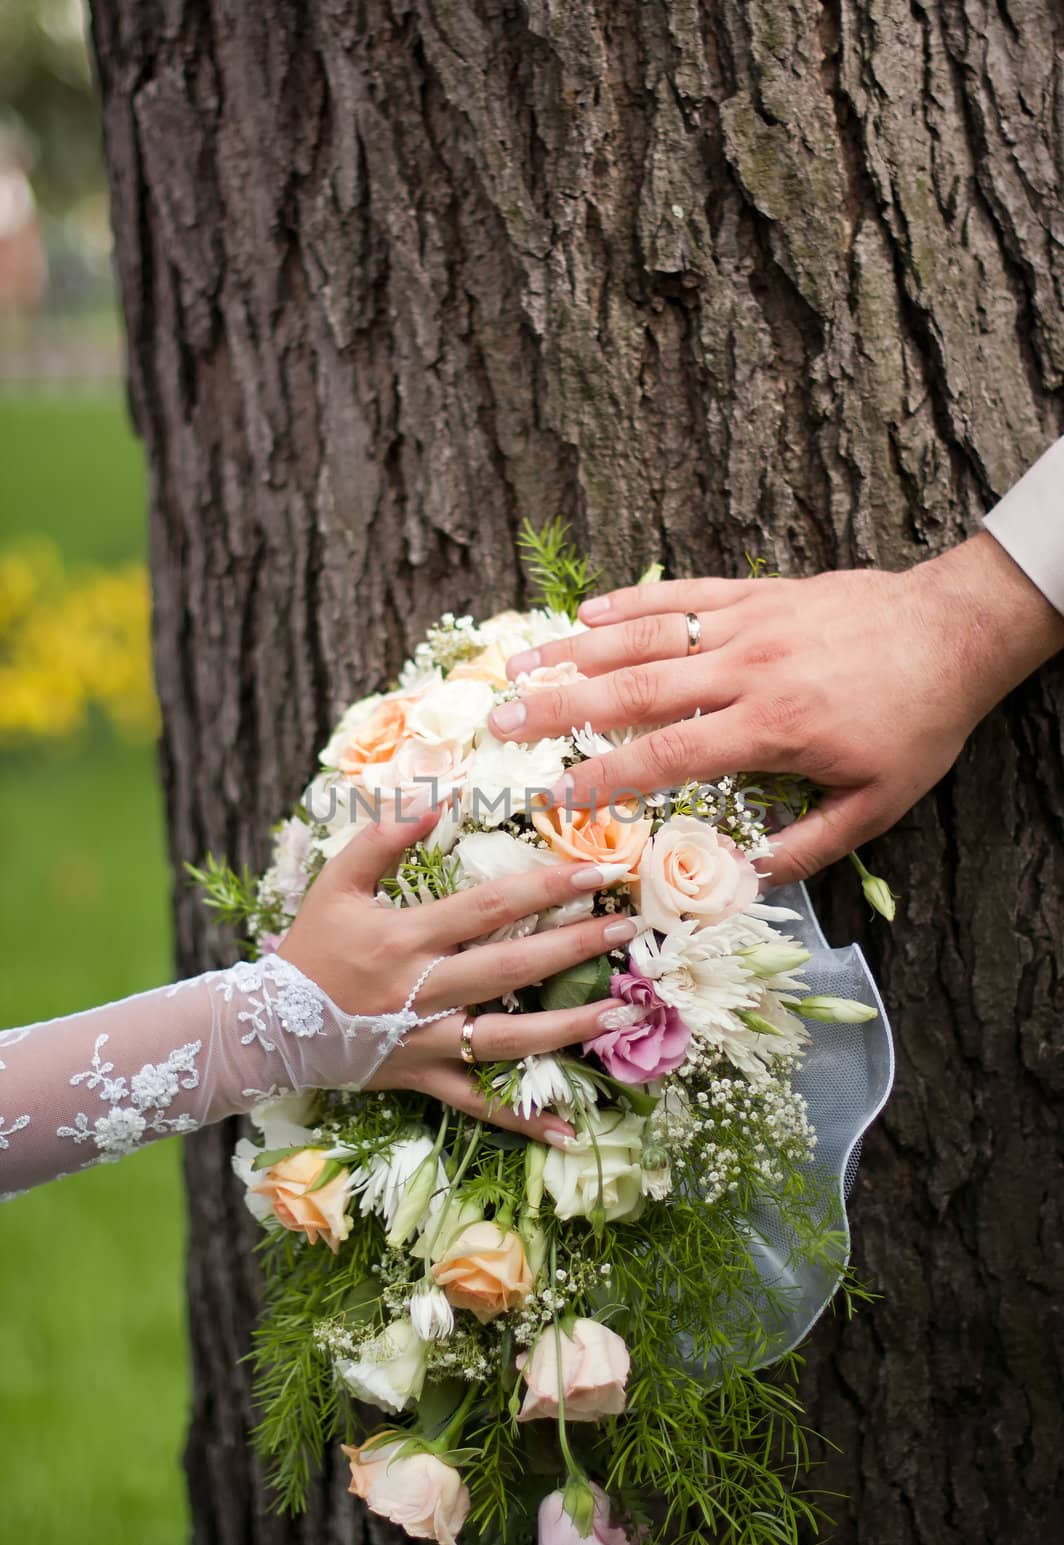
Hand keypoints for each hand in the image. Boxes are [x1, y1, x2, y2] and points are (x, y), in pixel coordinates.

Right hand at [279, 804, 641, 1143]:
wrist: (267, 1027)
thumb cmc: (310, 948)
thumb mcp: (336, 882)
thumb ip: (382, 836)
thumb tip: (437, 797)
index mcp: (404, 938)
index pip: (488, 907)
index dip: (545, 887)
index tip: (595, 873)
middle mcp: (421, 991)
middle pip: (510, 969)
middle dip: (573, 947)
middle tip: (626, 927)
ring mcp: (425, 1041)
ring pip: (506, 1040)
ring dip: (567, 1029)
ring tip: (620, 1012)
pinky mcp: (424, 1078)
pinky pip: (479, 1102)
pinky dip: (523, 1119)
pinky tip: (571, 1129)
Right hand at [489, 533, 1063, 883]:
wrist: (957, 633)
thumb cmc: (917, 725)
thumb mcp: (876, 805)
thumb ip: (806, 846)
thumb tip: (742, 879)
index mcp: (771, 727)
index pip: (668, 754)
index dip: (605, 776)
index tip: (554, 793)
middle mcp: (747, 669)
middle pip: (635, 687)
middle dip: (560, 706)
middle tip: (499, 718)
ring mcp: (750, 624)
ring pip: (648, 635)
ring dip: (577, 649)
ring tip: (519, 663)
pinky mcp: (760, 593)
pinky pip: (685, 595)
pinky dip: (634, 603)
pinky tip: (588, 613)